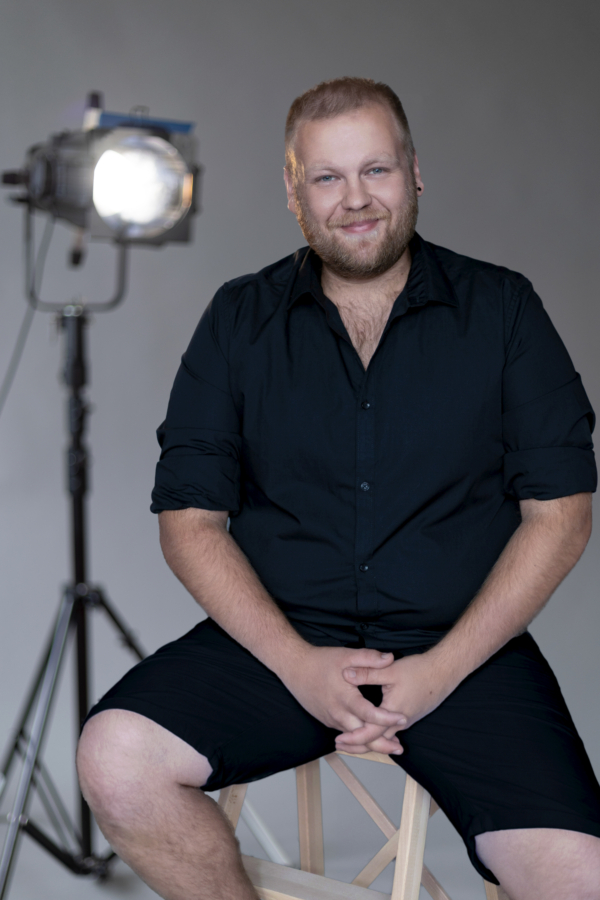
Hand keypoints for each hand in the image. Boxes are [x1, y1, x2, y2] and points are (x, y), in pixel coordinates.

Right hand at [282, 645, 405, 736]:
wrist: (295, 668)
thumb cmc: (320, 661)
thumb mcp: (346, 655)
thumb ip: (369, 658)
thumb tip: (390, 658)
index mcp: (345, 698)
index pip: (369, 714)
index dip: (387, 718)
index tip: (403, 718)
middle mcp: (338, 713)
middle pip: (361, 736)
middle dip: (381, 743)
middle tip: (400, 748)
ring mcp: (331, 719)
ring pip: (353, 738)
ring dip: (371, 744)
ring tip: (390, 746)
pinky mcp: (327, 720)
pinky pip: (345, 733)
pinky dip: (358, 738)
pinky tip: (369, 737)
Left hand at [335, 651, 454, 755]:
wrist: (444, 671)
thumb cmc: (420, 671)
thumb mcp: (390, 670)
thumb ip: (367, 673)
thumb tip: (346, 674)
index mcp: (393, 712)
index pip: (371, 733)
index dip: (353, 738)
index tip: (339, 741)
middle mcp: (401, 722)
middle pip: (377, 740)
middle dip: (358, 744)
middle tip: (341, 746)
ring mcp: (407, 720)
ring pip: (385, 737)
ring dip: (369, 739)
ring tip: (352, 739)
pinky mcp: (410, 715)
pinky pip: (392, 731)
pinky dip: (379, 733)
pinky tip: (372, 728)